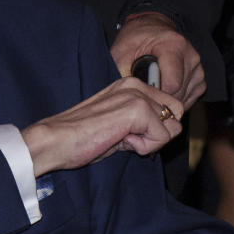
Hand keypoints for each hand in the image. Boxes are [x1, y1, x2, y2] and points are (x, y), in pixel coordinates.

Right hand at [21, 76, 182, 174]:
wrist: (56, 140)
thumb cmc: (80, 137)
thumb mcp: (117, 124)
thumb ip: (141, 122)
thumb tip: (166, 131)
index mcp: (130, 85)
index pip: (169, 108)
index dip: (154, 129)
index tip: (126, 134)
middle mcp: (136, 85)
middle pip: (176, 115)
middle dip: (158, 134)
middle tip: (128, 138)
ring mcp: (137, 95)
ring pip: (171, 127)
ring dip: (150, 141)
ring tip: (121, 139)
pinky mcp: (137, 110)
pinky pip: (161, 137)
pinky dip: (144, 148)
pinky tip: (120, 142)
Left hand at [110, 12, 204, 109]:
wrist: (151, 30)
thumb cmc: (135, 41)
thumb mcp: (120, 53)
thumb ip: (122, 74)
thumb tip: (126, 98)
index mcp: (173, 46)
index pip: (172, 84)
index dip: (154, 94)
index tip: (142, 93)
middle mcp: (190, 56)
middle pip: (176, 94)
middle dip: (158, 98)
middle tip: (142, 92)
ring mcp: (197, 69)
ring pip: (182, 99)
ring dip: (165, 100)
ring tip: (151, 88)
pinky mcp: (200, 79)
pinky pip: (188, 99)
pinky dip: (173, 100)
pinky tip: (161, 91)